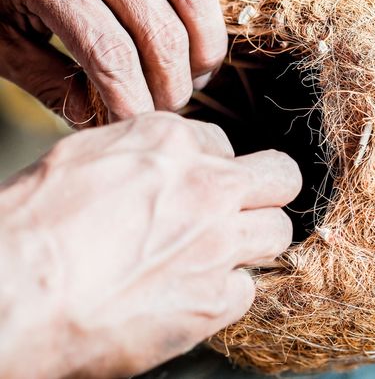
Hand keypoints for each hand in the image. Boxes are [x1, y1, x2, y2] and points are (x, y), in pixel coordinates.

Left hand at [0, 0, 314, 122]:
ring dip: (207, 50)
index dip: (134, 105)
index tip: (139, 127)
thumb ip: (49, 82)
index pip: (114, 62)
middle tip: (169, 106)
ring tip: (198, 73)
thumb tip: (99, 118)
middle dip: (173, 86)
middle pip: (162, 37)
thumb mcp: (0, 36)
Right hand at [0, 112, 301, 377]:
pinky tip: (193, 292)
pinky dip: (226, 290)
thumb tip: (166, 163)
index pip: (226, 144)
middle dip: (267, 189)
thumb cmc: (34, 223)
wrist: (14, 292)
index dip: (215, 166)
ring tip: (221, 251)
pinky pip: (246, 288)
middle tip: (245, 206)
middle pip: (280, 176)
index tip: (204, 185)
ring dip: (255, 239)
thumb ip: (142, 154)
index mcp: (172, 142)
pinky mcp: (213, 300)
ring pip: (277, 231)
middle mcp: (206, 186)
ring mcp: (217, 243)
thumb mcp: (86, 157)